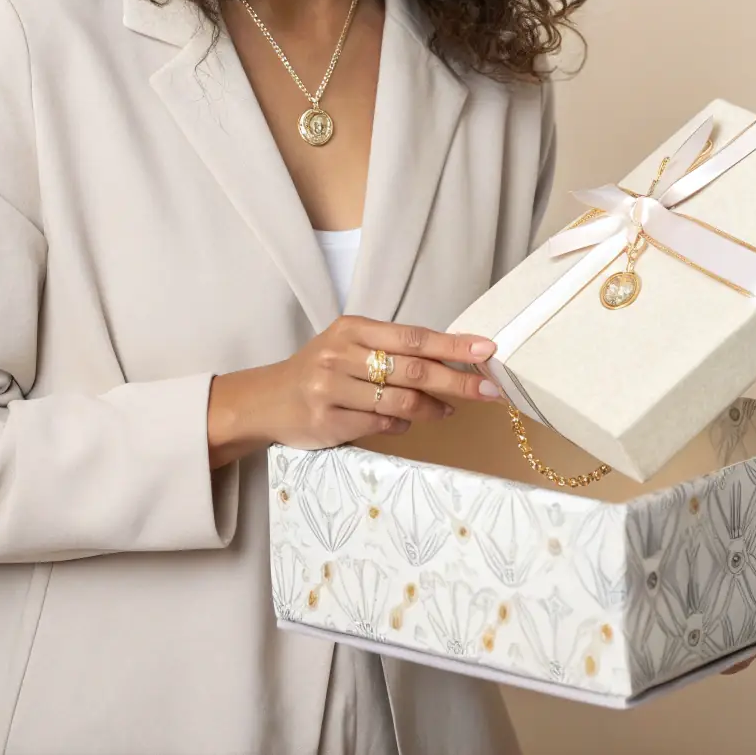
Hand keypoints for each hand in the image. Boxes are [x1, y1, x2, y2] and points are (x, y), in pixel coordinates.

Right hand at [207, 319, 502, 467]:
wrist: (266, 400)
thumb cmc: (320, 370)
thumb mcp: (349, 347)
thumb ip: (392, 351)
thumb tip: (452, 362)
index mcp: (352, 328)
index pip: (412, 336)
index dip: (452, 344)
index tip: (486, 350)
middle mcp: (340, 354)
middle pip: (412, 369)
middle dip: (457, 381)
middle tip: (489, 390)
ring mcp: (331, 389)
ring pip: (400, 402)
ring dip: (432, 409)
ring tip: (450, 410)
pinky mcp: (327, 422)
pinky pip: (379, 425)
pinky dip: (402, 426)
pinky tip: (410, 423)